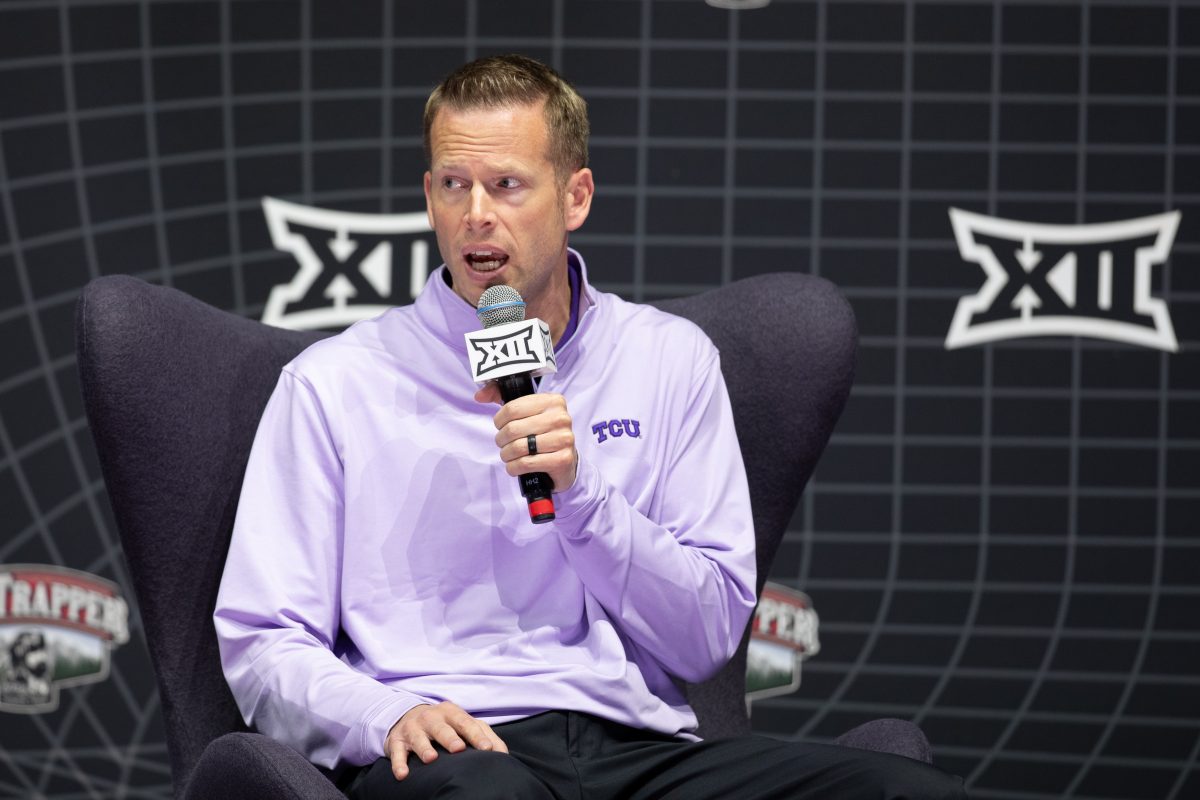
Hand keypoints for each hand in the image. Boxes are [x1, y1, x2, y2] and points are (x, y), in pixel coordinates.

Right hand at [384, 701, 508, 779]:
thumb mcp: (463, 724)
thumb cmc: (444, 725)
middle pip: (442, 728)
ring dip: (424, 748)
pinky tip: (403, 774)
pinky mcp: (397, 741)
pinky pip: (397, 752)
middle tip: (459, 748)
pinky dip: (399, 763)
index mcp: (451, 713)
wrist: (407, 717)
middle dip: (450, 738)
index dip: (477, 736)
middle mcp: (431, 718)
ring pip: (418, 738)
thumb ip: (484, 735)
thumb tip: (503, 754)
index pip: (466, 723)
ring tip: (431, 759)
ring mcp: (413, 728)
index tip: (487, 749)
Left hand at [476, 385, 577, 492]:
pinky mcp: (562, 459)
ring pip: (518, 447)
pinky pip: (526, 463)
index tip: (500, 426)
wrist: (565, 460)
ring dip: (506, 455)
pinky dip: (514, 467)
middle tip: (503, 443)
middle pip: (513, 429)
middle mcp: (561, 418)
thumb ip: (501, 397)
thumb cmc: (541, 433)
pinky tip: (515, 466)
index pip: (512, 408)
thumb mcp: (527, 411)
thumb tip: (480, 395)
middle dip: (501, 440)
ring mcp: (564, 439)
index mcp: (552, 401)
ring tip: (508, 455)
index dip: (499, 420)